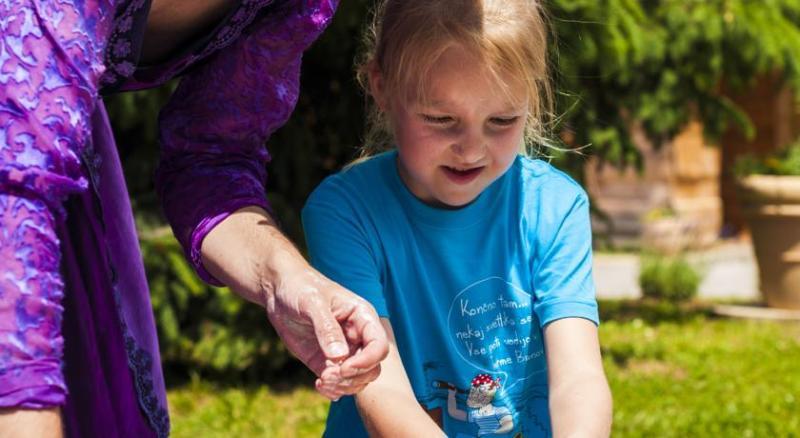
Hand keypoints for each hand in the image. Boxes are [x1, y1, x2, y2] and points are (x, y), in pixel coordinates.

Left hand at [264, 266, 387, 399]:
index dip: (366, 361)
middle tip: (327, 376)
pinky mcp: (327, 361)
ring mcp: (343, 351)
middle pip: (372, 368)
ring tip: (321, 382)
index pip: (379, 346)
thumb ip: (327, 328)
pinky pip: (338, 383)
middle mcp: (358, 336)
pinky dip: (333, 390)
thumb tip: (339, 357)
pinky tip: (319, 385)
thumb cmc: (301, 287)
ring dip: (343, 387)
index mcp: (363, 318)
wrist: (280, 291)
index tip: (343, 368)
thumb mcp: (313, 303)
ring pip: (358, 379)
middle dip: (353, 378)